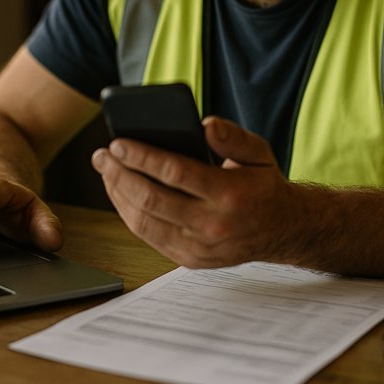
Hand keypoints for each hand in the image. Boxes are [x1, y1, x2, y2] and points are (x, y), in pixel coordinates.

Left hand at [91, 116, 301, 268]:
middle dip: (120, 174)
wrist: (281, 230)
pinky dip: (128, 214)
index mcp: (230, 194)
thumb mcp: (258, 152)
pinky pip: (148, 237)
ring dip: (117, 194)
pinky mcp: (190, 259)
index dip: (141, 157)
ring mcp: (199, 247)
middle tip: (102, 155)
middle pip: (151, 198)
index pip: (175, 173)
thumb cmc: (262, 185)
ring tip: (106, 171)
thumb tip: (205, 124)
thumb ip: (232, 136)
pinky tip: (120, 193)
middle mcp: (213, 225)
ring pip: (143, 221)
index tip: (118, 142)